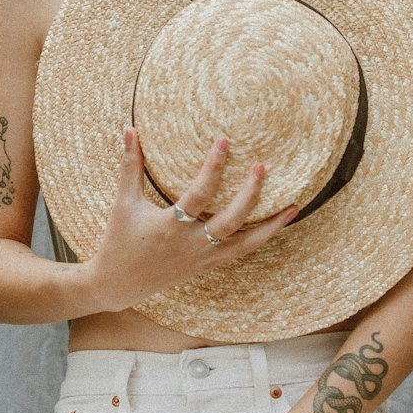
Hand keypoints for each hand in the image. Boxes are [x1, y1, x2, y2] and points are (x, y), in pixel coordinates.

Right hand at [91, 129, 296, 313]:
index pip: (199, 194)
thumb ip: (130, 165)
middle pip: (230, 221)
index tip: (225, 141)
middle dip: (250, 194)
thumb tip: (131, 128)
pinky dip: (261, 239)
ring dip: (271, 226)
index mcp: (170, 226)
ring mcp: (202, 258)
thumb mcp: (123, 202)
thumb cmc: (119, 240)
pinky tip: (277, 225)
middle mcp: (191, 244)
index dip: (213, 167)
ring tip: (294, 207)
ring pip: (245, 244)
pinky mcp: (208, 266)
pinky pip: (241, 253)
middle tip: (261, 166)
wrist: (118, 284)